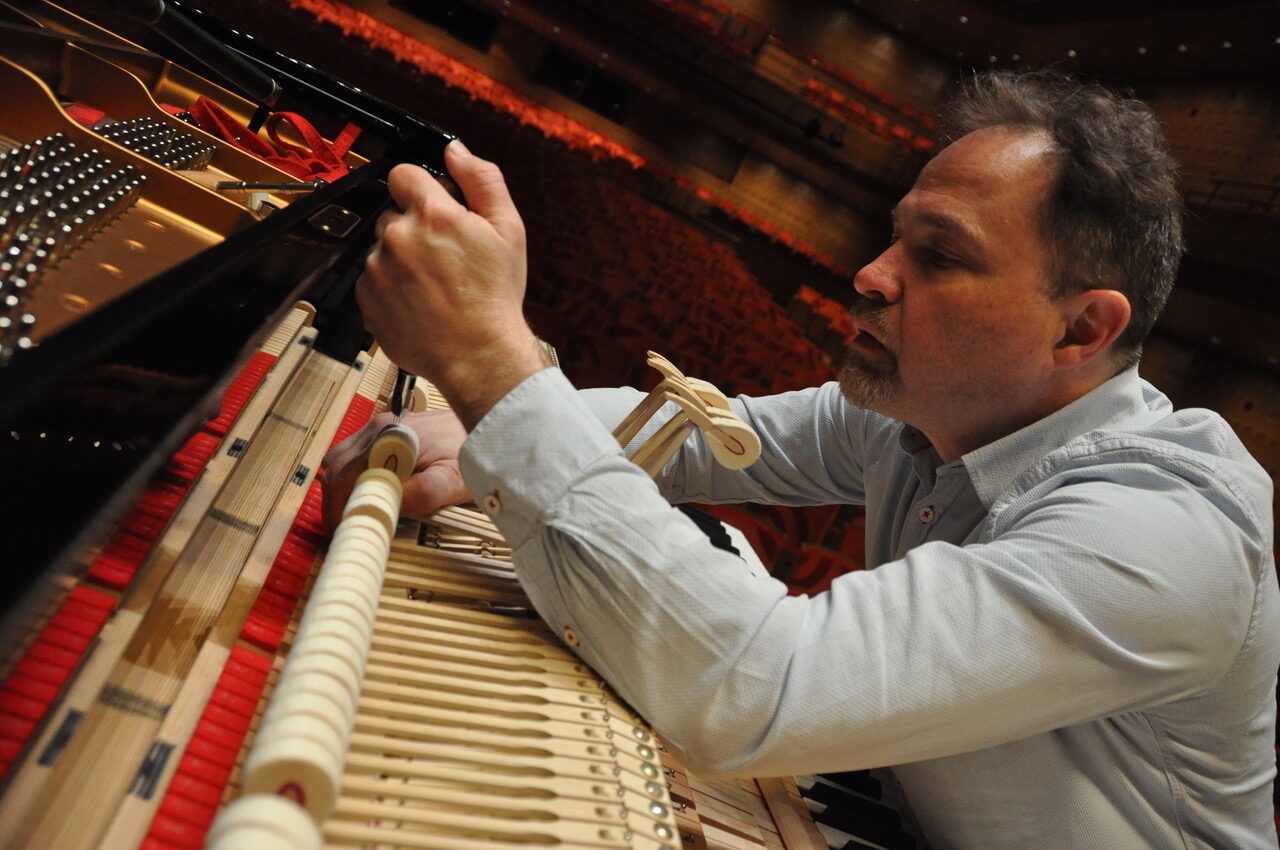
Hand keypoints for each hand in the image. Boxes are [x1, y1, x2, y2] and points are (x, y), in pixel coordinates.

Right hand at [320, 409, 469, 532]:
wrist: (487, 423)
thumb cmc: (471, 451)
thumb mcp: (453, 480)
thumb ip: (422, 494)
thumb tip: (384, 507)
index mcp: (390, 436)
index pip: (346, 473)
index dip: (338, 506)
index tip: (341, 531)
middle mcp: (379, 427)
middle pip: (337, 466)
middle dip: (335, 501)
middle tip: (342, 530)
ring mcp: (380, 427)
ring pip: (340, 460)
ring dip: (341, 490)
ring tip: (351, 517)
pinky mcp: (385, 433)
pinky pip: (354, 456)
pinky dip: (351, 478)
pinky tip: (365, 496)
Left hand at [358, 141, 546, 427]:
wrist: (479, 355)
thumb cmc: (494, 297)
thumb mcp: (508, 229)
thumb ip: (481, 180)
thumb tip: (456, 151)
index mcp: (432, 214)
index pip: (404, 174)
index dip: (422, 189)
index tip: (435, 209)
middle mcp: (398, 236)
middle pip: (394, 213)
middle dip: (415, 227)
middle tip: (445, 257)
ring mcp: (378, 268)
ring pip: (383, 248)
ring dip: (403, 259)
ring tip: (434, 285)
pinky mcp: (367, 298)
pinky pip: (373, 279)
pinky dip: (391, 287)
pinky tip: (420, 302)